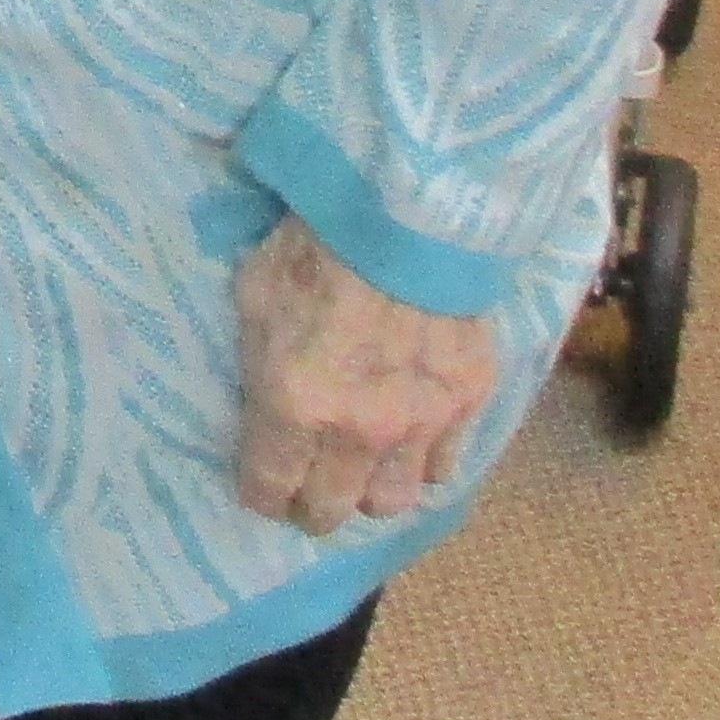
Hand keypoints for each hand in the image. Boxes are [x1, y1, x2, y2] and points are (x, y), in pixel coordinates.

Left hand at [229, 216, 501, 536]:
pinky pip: (443, 466)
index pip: (269, 488)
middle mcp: (357, 431)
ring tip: (360, 471)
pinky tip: (411, 442)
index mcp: (293, 405)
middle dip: (311, 507)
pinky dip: (423, 463)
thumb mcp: (254, 296)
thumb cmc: (312, 242)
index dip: (261, 495)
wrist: (404, 209)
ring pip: (392, 502)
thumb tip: (261, 398)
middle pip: (331, 510)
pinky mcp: (466, 402)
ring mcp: (418, 423)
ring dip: (369, 491)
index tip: (260, 490)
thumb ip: (259, 361)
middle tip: (306, 491)